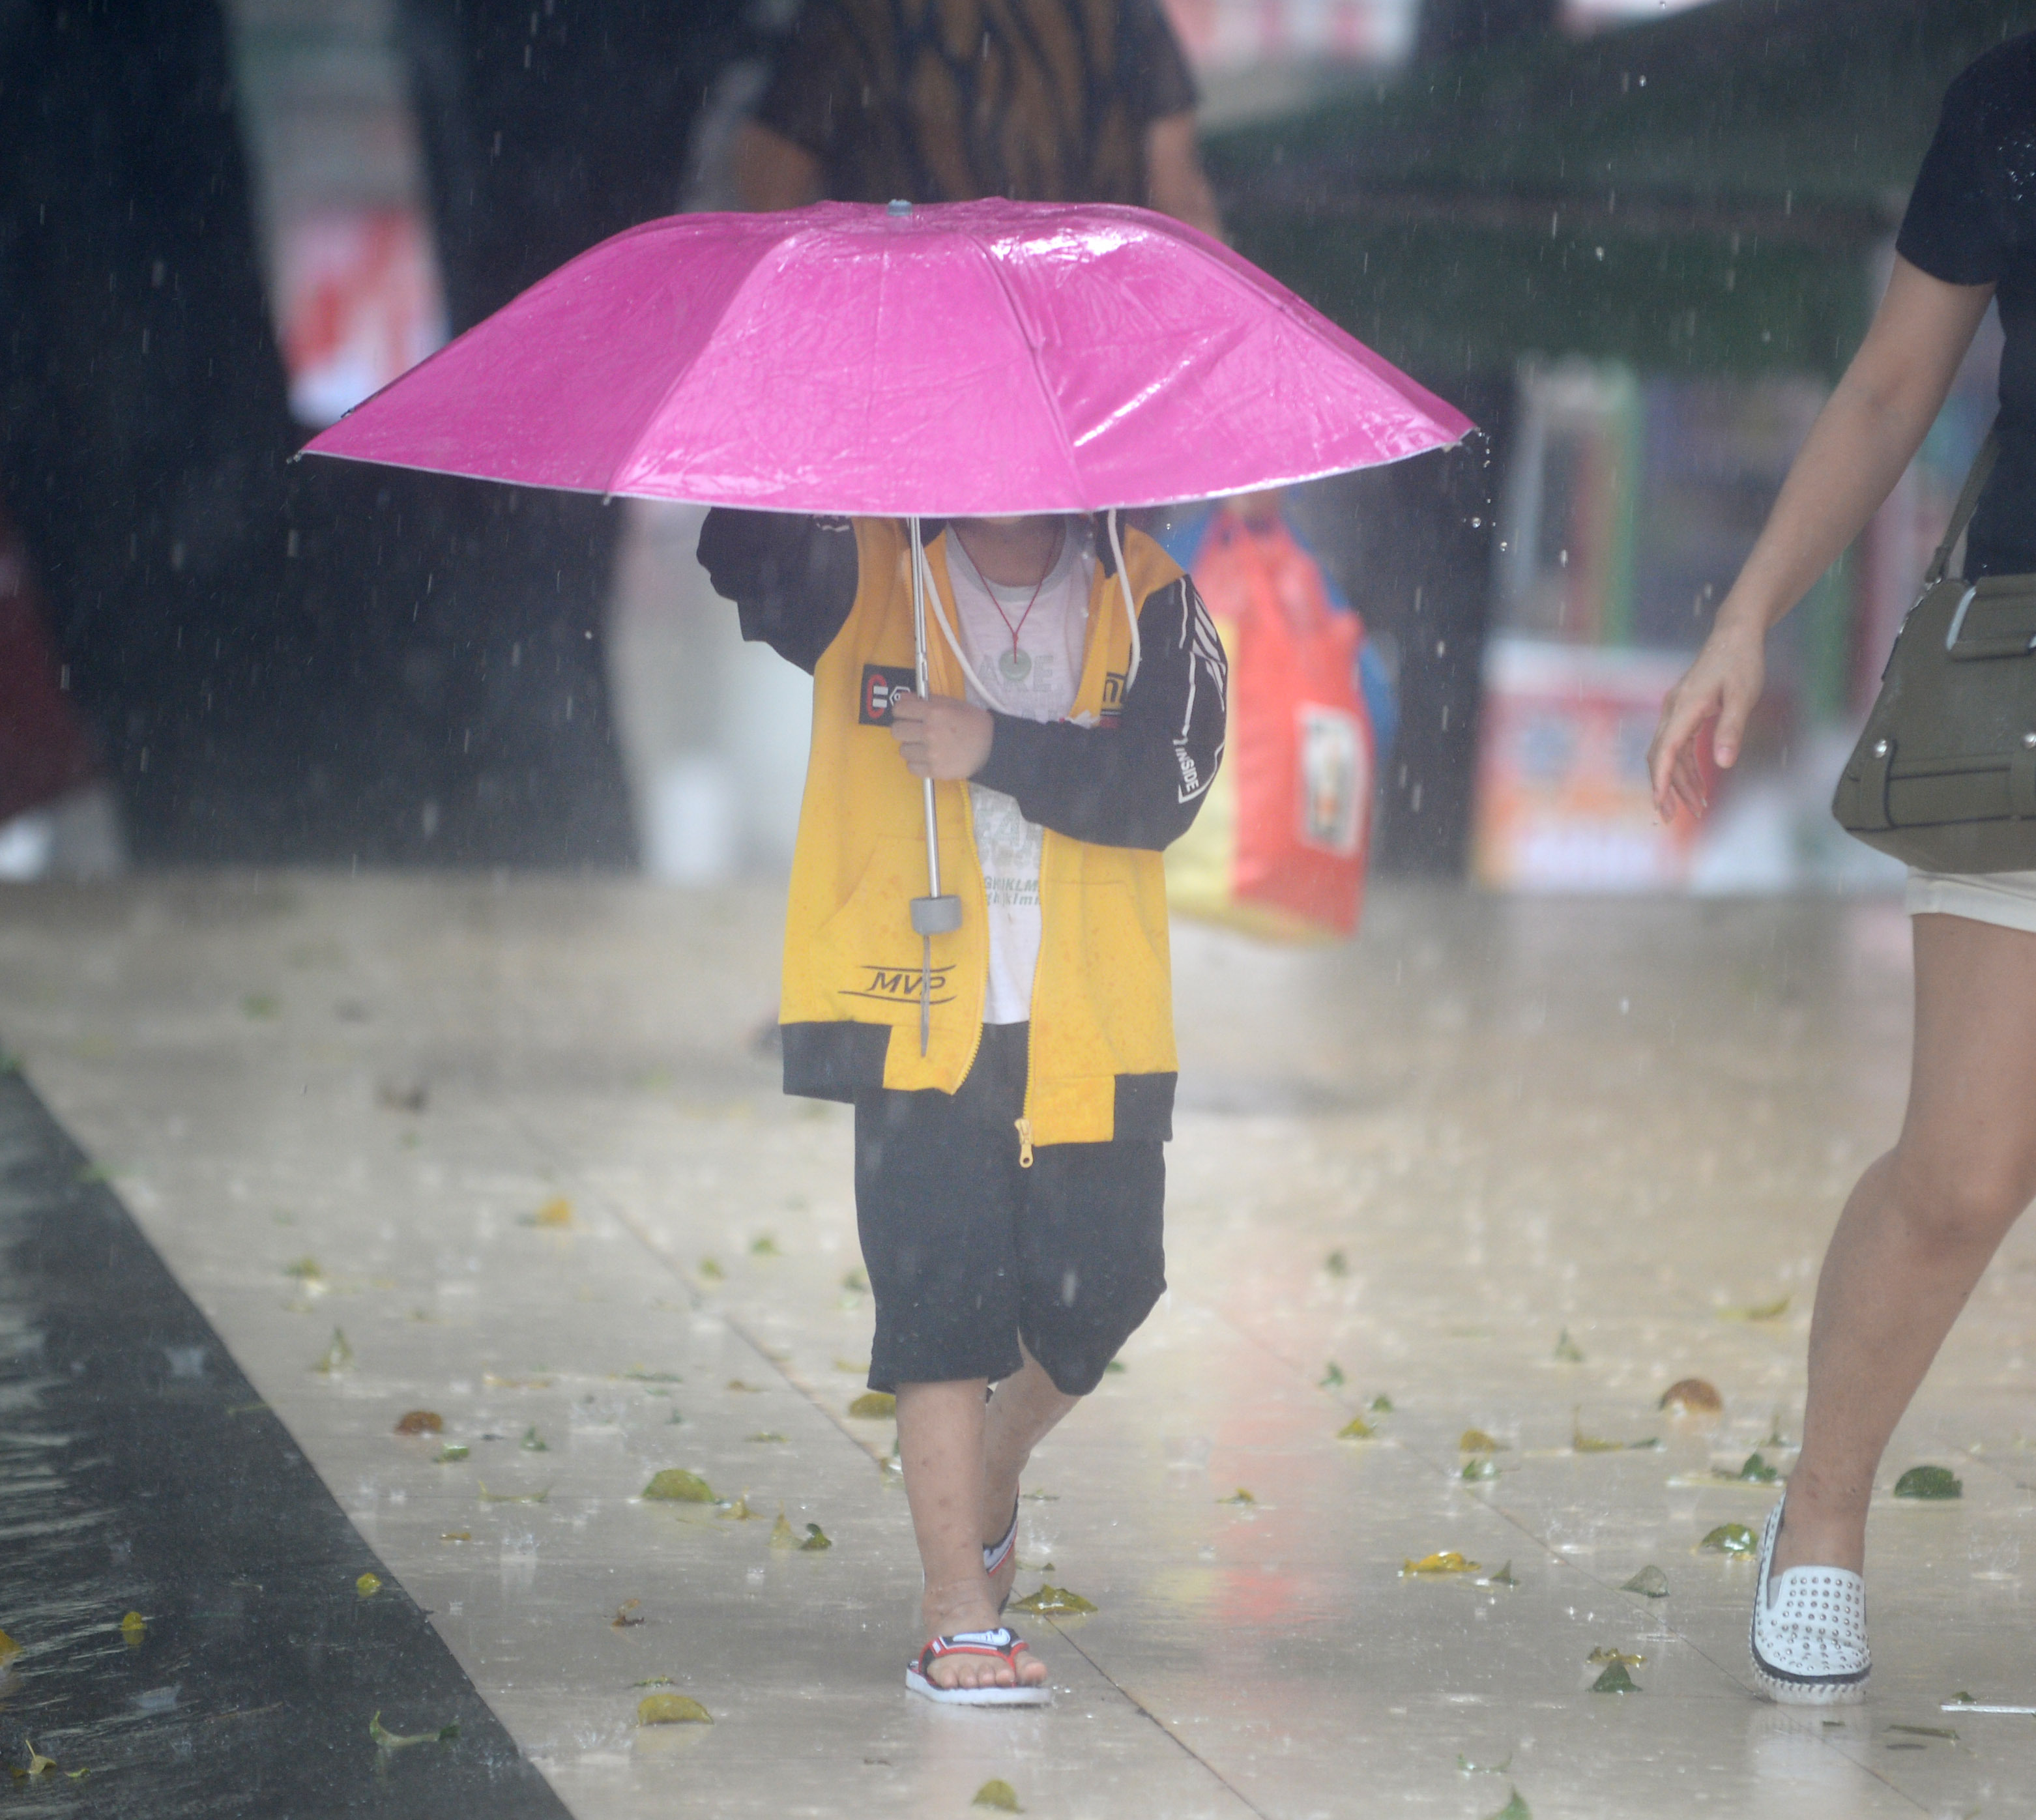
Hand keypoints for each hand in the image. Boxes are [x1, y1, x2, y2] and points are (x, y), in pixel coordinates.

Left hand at [889, 690, 992, 779]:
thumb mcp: (952, 704)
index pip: (899, 709)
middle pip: (896, 731)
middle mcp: (929, 732)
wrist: (992, 747)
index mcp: (934, 712)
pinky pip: (911, 767)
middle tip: (915, 730)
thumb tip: (903, 699)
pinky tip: (928, 758)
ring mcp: (931, 754)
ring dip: (912, 747)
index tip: (907, 714)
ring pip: (903, 750)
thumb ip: (927, 700)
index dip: (902, 711)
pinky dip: (917, 763)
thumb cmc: (972, 722)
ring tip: (925, 746)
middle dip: (904, 729)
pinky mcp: (934, 771)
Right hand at [1647, 613, 1764, 822]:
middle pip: (1661, 756)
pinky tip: (1699, 783)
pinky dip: (1686, 766)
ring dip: (1679, 780)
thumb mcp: (1743, 696)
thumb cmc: (1741, 662)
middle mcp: (1673, 709)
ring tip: (1696, 806)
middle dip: (1665, 787)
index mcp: (1685, 706)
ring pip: (1669, 753)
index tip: (1660, 803)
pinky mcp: (1683, 712)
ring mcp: (1676, 711)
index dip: (1661, 778)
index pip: (1666, 749)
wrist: (1735, 635)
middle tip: (1672, 817)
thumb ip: (1731, 730)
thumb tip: (1723, 765)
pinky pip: (1679, 745)